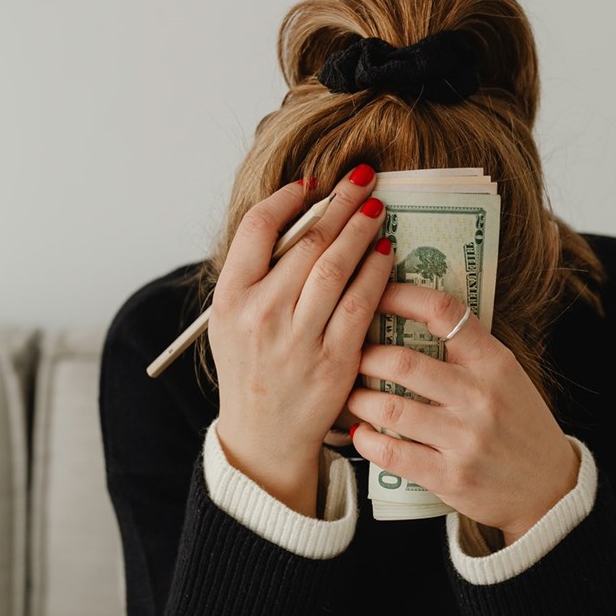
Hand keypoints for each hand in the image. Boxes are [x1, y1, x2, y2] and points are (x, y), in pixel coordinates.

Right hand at [209, 163, 392, 515]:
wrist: (263, 436)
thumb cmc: (251, 369)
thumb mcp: (231, 321)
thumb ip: (255, 274)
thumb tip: (296, 218)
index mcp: (230, 300)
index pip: (256, 229)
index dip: (287, 199)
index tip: (311, 183)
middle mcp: (260, 316)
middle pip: (305, 243)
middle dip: (338, 204)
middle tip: (362, 179)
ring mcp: (298, 339)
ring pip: (334, 267)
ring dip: (360, 230)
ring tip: (375, 208)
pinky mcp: (334, 360)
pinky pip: (360, 304)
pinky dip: (376, 272)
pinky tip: (386, 252)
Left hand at [346, 284, 579, 544]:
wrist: (550, 487)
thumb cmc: (520, 425)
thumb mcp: (507, 377)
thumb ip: (466, 352)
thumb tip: (407, 317)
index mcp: (494, 362)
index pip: (443, 312)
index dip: (401, 296)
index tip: (374, 293)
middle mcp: (480, 396)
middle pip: (403, 361)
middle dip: (365, 356)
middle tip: (351, 356)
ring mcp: (465, 439)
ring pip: (390, 409)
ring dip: (359, 399)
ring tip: (352, 395)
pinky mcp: (450, 476)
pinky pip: (392, 454)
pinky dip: (365, 441)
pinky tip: (359, 433)